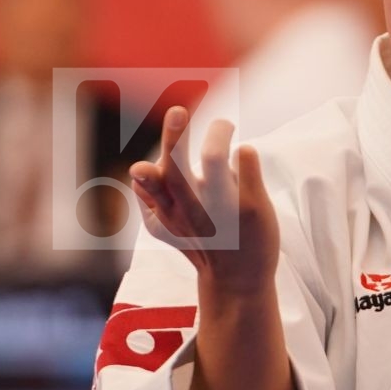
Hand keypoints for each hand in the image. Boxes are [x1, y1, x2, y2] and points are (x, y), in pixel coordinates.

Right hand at [128, 106, 278, 295]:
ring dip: (217, 130)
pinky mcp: (253, 204)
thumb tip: (138, 169)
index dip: (146, 174)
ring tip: (224, 125)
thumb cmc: (202, 243)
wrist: (240, 279)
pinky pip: (245, 155)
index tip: (143, 164)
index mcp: (168, 213)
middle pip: (178, 166)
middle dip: (174, 134)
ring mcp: (224, 207)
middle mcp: (193, 210)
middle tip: (178, 110)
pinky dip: (243, 151)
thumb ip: (152, 199)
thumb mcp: (168, 226)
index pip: (151, 186)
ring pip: (215, 156)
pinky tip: (243, 159)